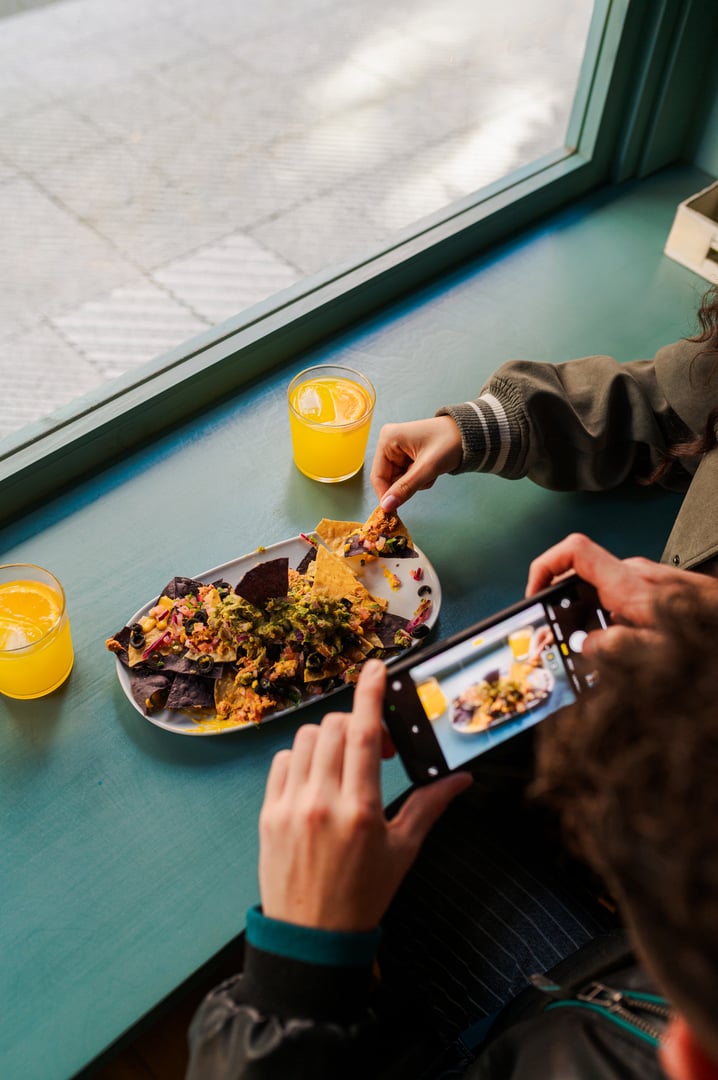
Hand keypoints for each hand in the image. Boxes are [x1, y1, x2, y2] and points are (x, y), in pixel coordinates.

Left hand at [258, 660, 471, 931]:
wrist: (313, 938)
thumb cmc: (363, 895)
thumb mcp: (403, 851)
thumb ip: (430, 806)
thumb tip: (460, 779)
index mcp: (360, 810)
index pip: (361, 732)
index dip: (369, 693)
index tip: (375, 668)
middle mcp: (321, 802)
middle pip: (333, 727)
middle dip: (356, 724)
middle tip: (374, 748)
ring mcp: (289, 806)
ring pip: (305, 739)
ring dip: (329, 739)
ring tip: (345, 765)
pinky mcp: (267, 813)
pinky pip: (282, 761)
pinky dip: (302, 758)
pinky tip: (317, 778)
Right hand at [370, 417, 462, 511]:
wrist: (470, 434)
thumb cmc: (450, 442)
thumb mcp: (428, 467)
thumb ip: (406, 488)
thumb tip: (386, 506)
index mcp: (388, 439)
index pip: (378, 476)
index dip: (385, 495)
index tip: (393, 511)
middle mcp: (389, 442)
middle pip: (388, 478)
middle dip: (406, 485)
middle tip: (425, 480)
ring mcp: (398, 449)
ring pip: (398, 480)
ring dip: (415, 483)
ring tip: (431, 472)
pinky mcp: (406, 455)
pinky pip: (406, 476)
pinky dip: (419, 479)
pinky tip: (431, 470)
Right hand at [525, 532, 717, 658]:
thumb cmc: (709, 630)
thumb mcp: (660, 649)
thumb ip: (616, 647)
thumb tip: (586, 645)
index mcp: (627, 583)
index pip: (573, 552)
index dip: (545, 567)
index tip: (535, 594)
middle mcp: (634, 574)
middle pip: (580, 578)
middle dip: (563, 608)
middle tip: (556, 638)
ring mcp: (646, 580)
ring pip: (600, 593)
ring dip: (589, 620)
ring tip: (591, 651)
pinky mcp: (656, 590)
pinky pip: (619, 600)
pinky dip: (609, 621)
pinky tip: (619, 647)